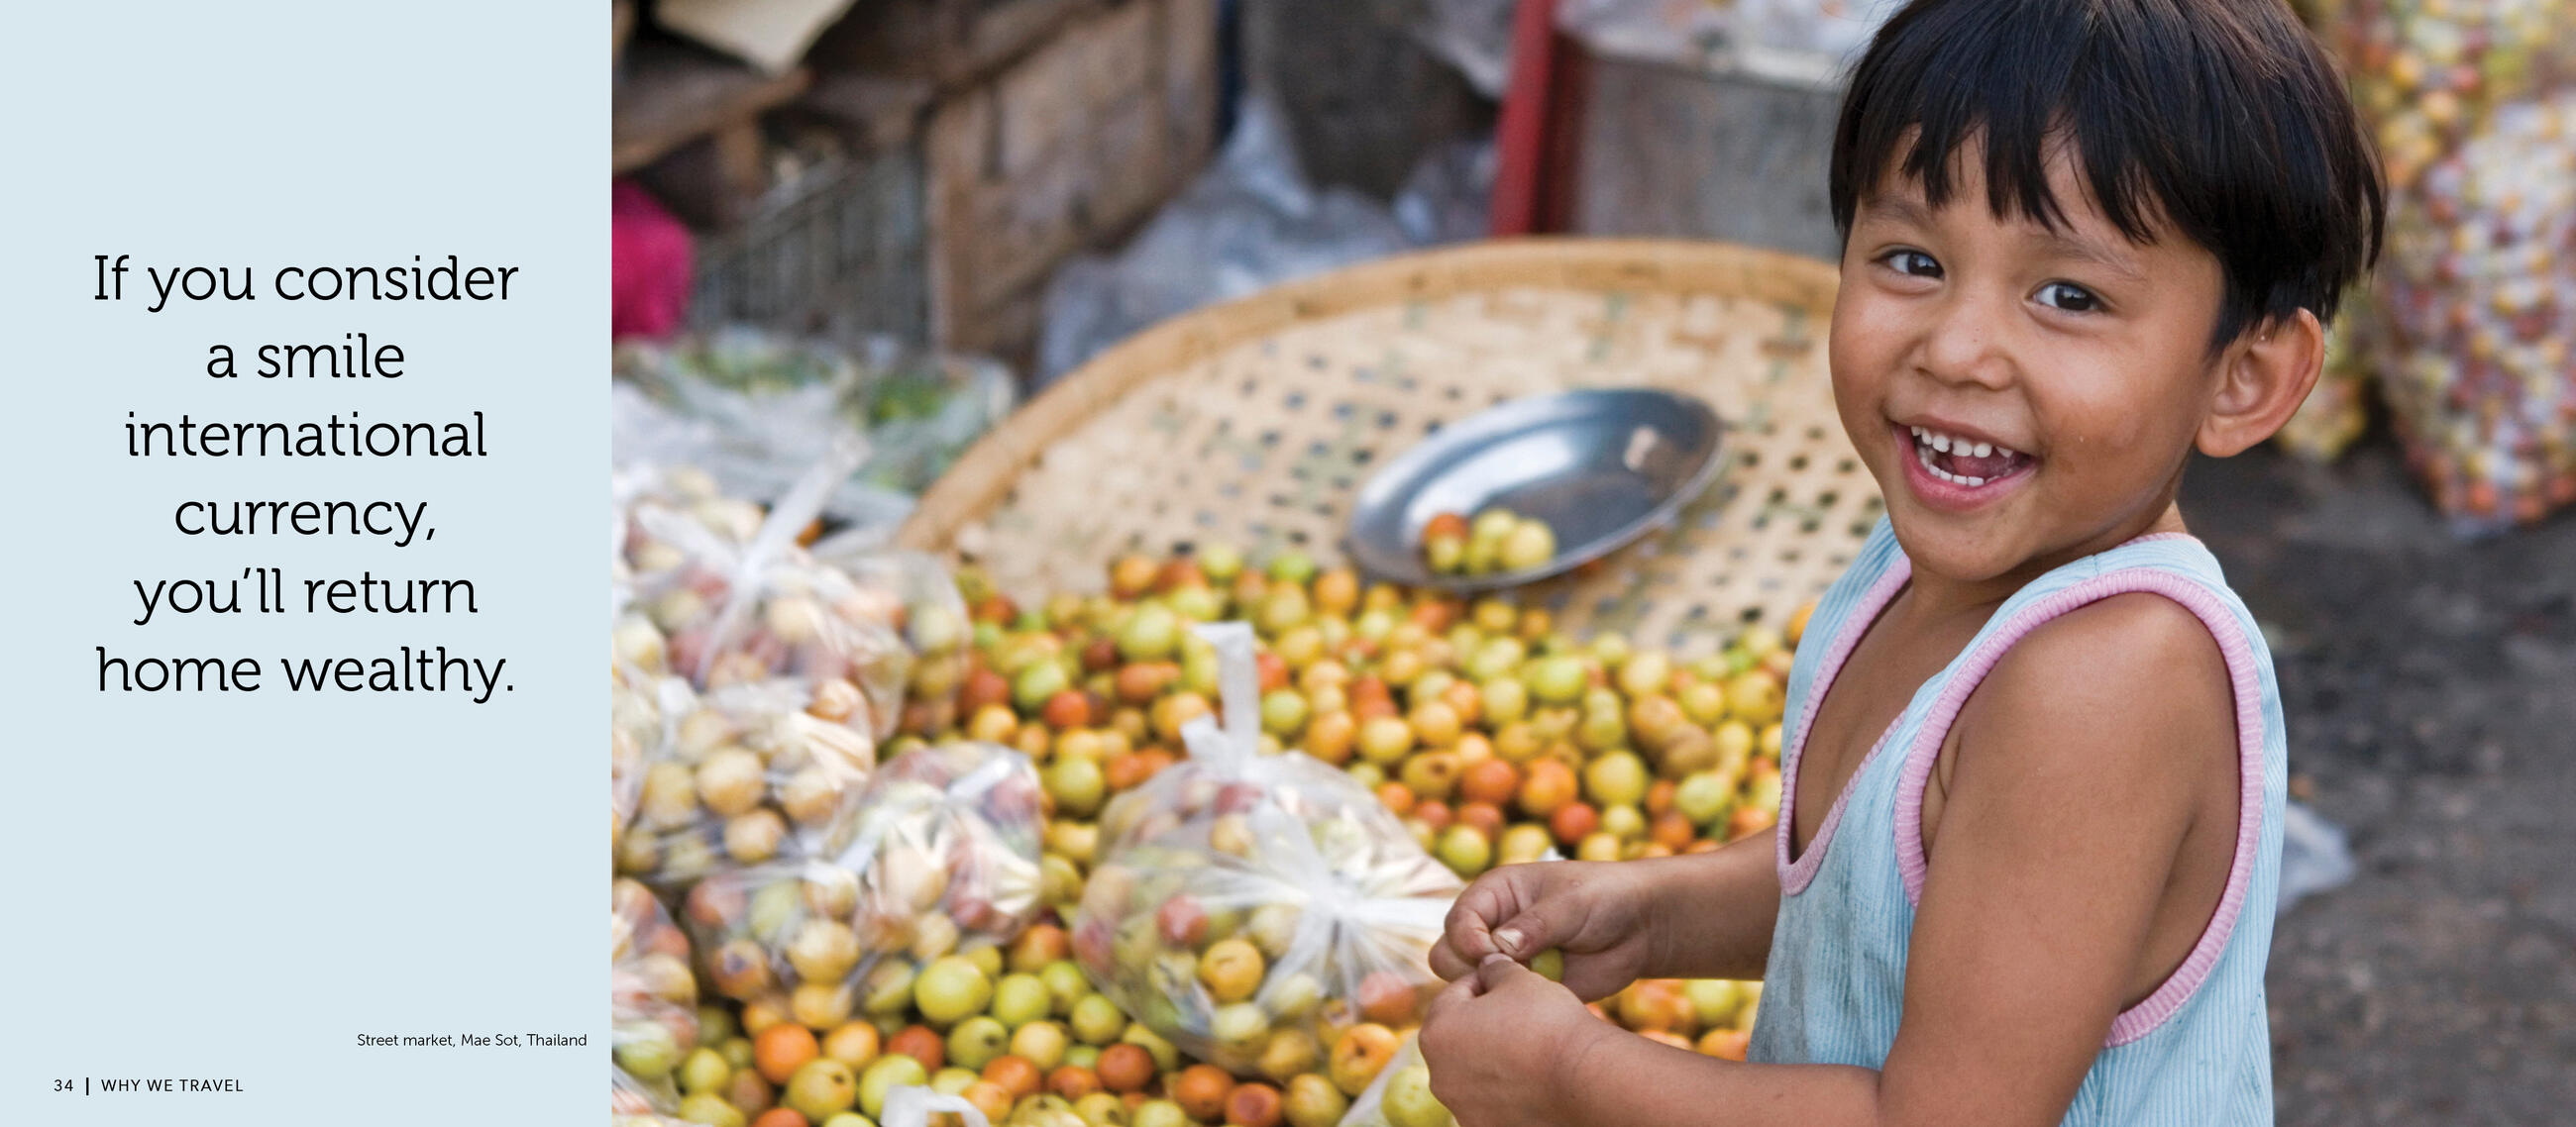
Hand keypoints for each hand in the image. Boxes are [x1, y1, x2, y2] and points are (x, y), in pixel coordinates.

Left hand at [1419, 955, 1609, 1126]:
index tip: (1512, 984)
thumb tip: (1489, 965)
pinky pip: (1490, 1099)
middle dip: (1484, 1022)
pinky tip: (1533, 1078)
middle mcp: (1439, 1075)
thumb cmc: (1548, 1023)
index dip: (1485, 982)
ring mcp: (1461, 1106)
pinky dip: (1505, 1088)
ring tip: (1530, 1049)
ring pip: (1472, 1070)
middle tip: (1521, 1016)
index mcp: (1437, 1031)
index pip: (1456, 994)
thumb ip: (1495, 968)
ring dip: (1492, 1057)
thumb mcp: (1519, 978)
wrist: (1584, 1079)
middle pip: (1459, 1035)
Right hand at [1429, 860, 1656, 1001]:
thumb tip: (1500, 946)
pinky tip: (1541, 1003)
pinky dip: (1513, 1010)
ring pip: (1469, 985)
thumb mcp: (1571, 902)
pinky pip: (1501, 1006)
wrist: (1640, 927)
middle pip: (1448, 955)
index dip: (1467, 939)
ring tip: (1530, 986)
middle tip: (1507, 975)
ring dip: (1491, 991)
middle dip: (1469, 969)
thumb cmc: (1604, 898)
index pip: (1457, 920)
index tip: (1489, 954)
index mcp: (1494, 895)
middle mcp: (1491, 927)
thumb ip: (1536, 924)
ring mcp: (1505, 961)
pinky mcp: (1523, 988)